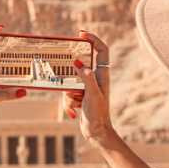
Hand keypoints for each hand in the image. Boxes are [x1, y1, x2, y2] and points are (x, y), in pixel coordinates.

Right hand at [63, 30, 114, 146]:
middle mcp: (95, 78)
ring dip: (69, 93)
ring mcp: (86, 87)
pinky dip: (68, 102)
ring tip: (77, 104)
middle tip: (66, 73)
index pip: (101, 50)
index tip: (81, 33)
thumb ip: (86, 78)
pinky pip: (67, 92)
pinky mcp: (79, 96)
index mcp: (102, 75)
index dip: (93, 39)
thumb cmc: (98, 115)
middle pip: (80, 65)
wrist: (96, 133)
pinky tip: (74, 112)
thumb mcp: (92, 95)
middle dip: (72, 73)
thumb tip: (78, 62)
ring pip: (70, 81)